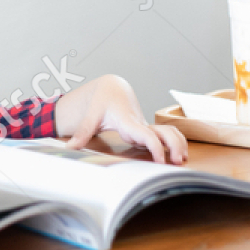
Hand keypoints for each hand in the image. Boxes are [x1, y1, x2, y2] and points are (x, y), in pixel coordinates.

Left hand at [54, 74, 187, 163]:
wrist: (112, 87)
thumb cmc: (102, 99)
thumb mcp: (90, 115)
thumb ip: (82, 132)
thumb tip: (69, 148)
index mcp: (128, 121)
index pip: (146, 135)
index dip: (156, 148)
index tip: (161, 161)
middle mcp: (140, 124)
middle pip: (166, 133)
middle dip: (175, 146)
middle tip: (176, 162)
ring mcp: (145, 126)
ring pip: (170, 132)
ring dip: (179, 144)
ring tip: (181, 160)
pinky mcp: (145, 129)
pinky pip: (166, 134)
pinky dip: (175, 142)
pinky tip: (177, 154)